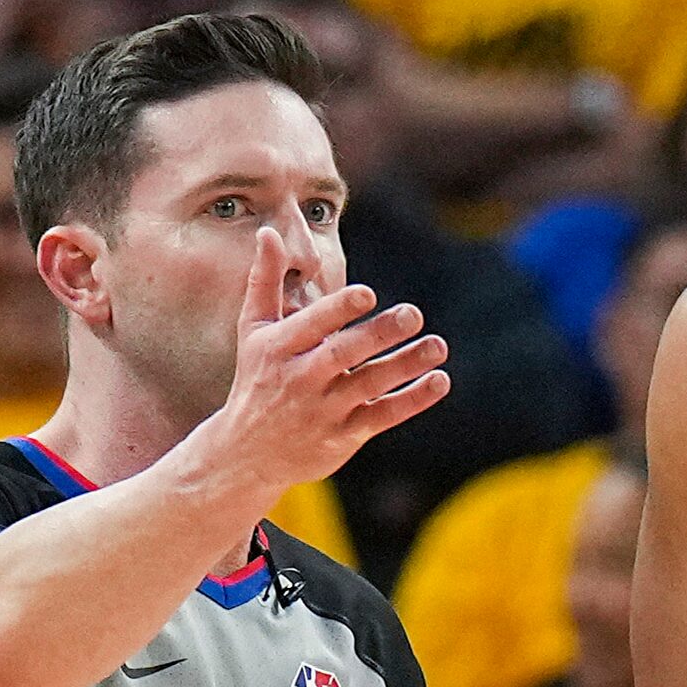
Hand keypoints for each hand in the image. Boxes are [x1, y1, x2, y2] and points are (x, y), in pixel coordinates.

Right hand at [193, 228, 448, 493]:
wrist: (247, 454)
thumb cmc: (256, 379)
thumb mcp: (252, 330)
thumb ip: (265, 281)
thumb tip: (269, 232)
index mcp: (278, 348)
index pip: (310, 325)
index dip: (338, 310)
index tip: (367, 294)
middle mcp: (300, 379)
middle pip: (342, 355)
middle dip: (378, 334)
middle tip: (413, 314)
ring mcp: (323, 410)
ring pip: (369, 385)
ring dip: (405, 365)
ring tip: (437, 345)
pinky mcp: (344, 435)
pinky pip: (383, 415)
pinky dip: (412, 400)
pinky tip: (439, 381)